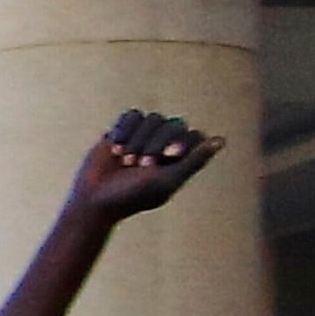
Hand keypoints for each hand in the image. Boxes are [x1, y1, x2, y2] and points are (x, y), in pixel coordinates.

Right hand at [62, 108, 220, 225]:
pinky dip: (124, 130)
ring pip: (152, 118)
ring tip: (124, 160)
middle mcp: (164, 144)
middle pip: (172, 124)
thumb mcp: (166, 181)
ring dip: (137, 139)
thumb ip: (194, 161)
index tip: (167, 157)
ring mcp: (143, 136)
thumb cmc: (132, 196)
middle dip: (155, 143)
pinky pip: (132, 115)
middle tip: (138, 164)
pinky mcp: (123, 130)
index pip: (193, 135)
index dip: (180, 142)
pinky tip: (114, 146)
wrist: (93, 200)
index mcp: (180, 159)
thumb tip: (221, 140)